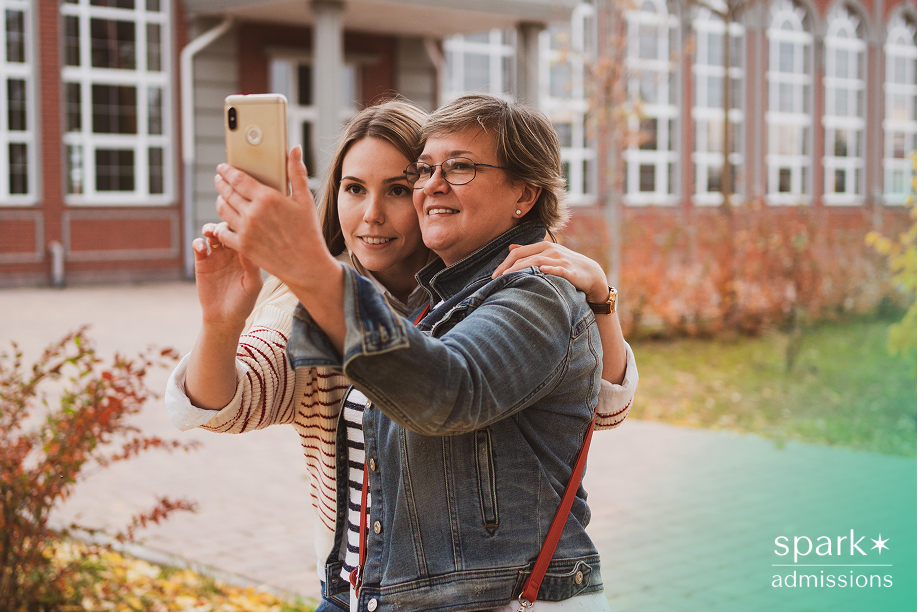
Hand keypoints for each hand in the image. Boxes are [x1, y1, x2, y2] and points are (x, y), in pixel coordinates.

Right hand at [193, 223, 262, 330]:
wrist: (225, 318)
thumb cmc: (244, 303)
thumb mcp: (252, 286)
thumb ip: (252, 267)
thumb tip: (246, 248)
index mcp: (247, 254)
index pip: (245, 234)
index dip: (241, 227)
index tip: (239, 227)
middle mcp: (232, 252)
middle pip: (228, 230)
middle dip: (225, 225)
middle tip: (222, 228)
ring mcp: (217, 256)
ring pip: (213, 234)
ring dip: (211, 229)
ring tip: (210, 233)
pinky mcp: (202, 263)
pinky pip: (199, 247)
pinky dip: (198, 243)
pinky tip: (202, 248)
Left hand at [210, 146, 338, 291]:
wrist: (306, 265)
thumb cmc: (309, 232)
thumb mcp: (305, 200)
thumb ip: (296, 172)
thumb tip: (294, 149)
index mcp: (267, 198)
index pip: (238, 178)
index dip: (227, 171)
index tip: (223, 167)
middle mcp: (253, 213)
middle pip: (227, 192)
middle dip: (220, 183)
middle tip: (220, 179)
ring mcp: (246, 230)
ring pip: (222, 209)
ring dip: (219, 200)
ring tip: (222, 196)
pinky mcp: (242, 246)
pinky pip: (223, 231)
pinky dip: (220, 224)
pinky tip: (224, 220)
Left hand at [492, 241, 608, 303]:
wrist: (591, 274)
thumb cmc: (566, 264)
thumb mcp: (548, 255)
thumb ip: (529, 251)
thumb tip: (510, 247)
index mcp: (543, 246)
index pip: (519, 252)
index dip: (505, 263)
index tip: (494, 275)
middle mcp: (551, 250)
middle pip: (525, 257)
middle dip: (509, 268)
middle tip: (496, 279)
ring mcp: (561, 259)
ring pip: (538, 262)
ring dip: (522, 269)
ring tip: (509, 278)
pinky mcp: (571, 270)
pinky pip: (559, 269)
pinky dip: (550, 269)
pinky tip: (541, 271)